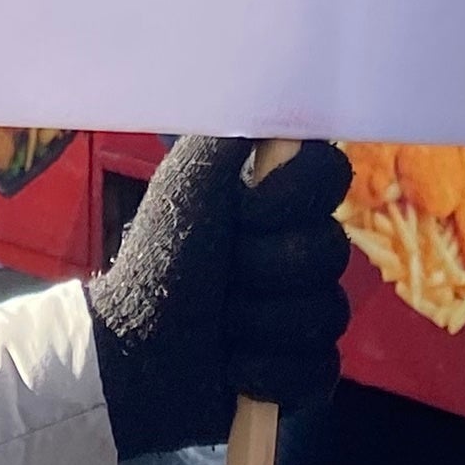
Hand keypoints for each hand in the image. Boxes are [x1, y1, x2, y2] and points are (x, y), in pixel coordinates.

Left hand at [83, 135, 355, 458]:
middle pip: (332, 252)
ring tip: (220, 329)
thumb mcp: (189, 181)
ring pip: (326, 315)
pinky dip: (271, 374)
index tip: (246, 213)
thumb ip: (236, 133)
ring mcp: (304, 316)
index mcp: (278, 203)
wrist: (131, 353)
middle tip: (222, 278)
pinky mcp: (301, 375)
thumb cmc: (158, 260)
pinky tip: (234, 370)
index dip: (294, 200)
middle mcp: (298, 253)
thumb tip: (282, 89)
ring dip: (260, 324)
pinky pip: (321, 371)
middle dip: (265, 270)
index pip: (333, 176)